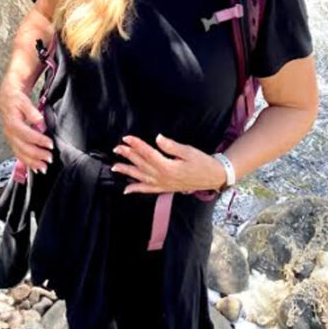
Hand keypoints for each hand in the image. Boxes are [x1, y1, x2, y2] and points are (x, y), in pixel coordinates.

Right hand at [0, 75, 52, 172]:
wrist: (7, 98)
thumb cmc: (17, 99)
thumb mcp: (24, 101)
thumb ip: (32, 113)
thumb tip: (41, 124)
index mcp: (12, 123)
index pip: (26, 134)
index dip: (38, 140)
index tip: (50, 144)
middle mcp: (9, 133)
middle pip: (22, 147)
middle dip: (36, 155)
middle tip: (50, 158)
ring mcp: (9, 139)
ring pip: (20, 154)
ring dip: (32, 162)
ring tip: (44, 168)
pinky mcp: (12, 142)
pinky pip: (18, 154)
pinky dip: (27, 162)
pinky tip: (36, 168)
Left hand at [111, 134, 226, 194]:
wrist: (212, 177)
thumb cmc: (201, 162)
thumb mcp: (188, 151)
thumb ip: (171, 146)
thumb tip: (158, 138)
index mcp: (168, 166)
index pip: (148, 153)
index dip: (136, 145)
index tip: (127, 138)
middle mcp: (162, 177)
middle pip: (141, 164)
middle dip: (128, 155)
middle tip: (117, 148)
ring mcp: (163, 184)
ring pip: (141, 178)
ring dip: (127, 172)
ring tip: (115, 167)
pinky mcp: (165, 188)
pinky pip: (148, 190)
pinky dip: (137, 190)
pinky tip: (126, 189)